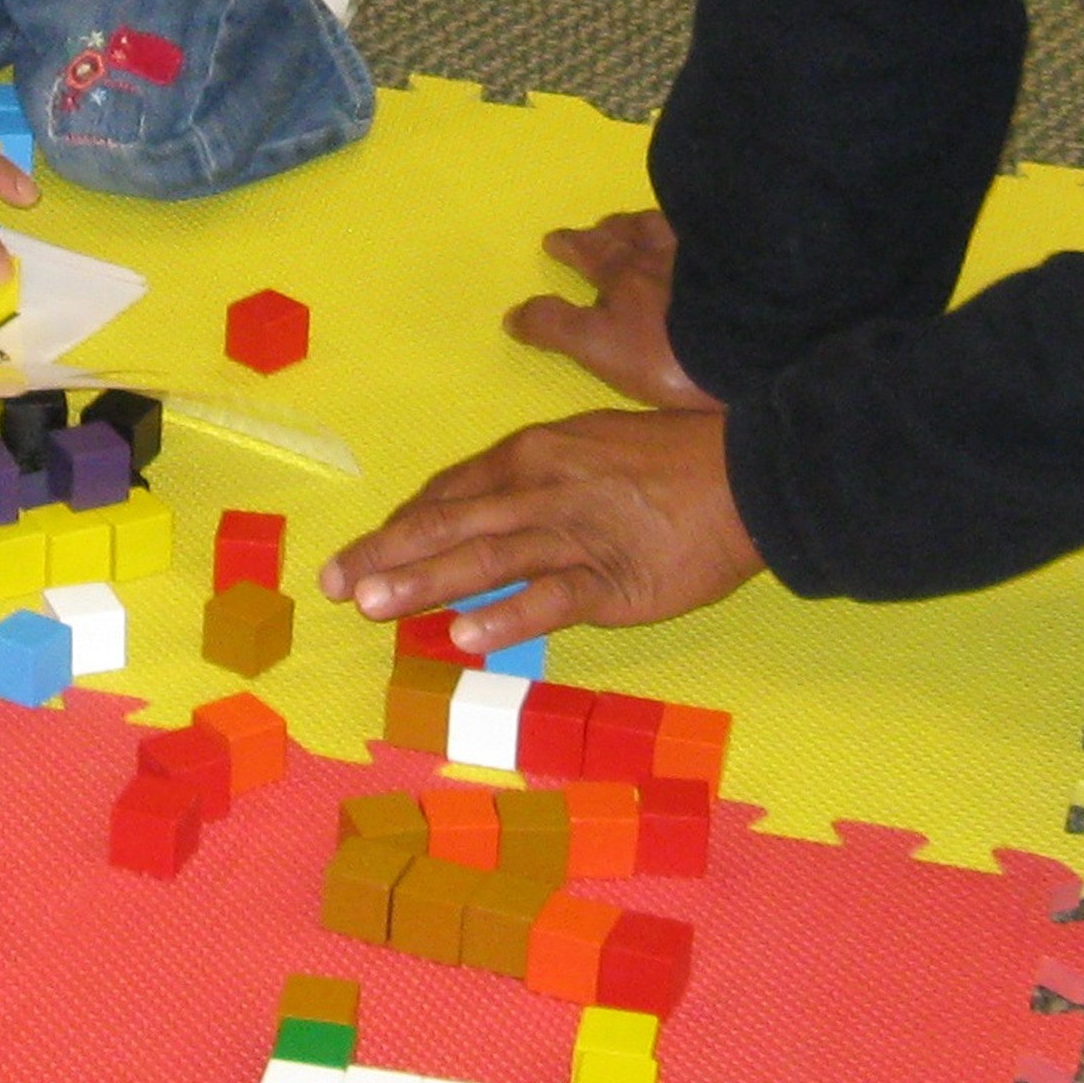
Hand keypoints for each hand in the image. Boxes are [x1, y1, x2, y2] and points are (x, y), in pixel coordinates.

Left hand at [318, 409, 764, 653]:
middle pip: (448, 524)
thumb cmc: (668, 458)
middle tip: (335, 585)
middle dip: (386, 555)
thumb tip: (476, 507)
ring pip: (485, 559)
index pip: (449, 493)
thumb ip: (530, 477)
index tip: (360, 553)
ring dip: (424, 583)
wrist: (748, 473)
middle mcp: (540, 489)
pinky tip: (466, 637)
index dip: (400, 524)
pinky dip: (507, 617)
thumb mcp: (587, 445)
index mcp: (531, 454)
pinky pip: (551, 599)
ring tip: (374, 606)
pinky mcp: (612, 579)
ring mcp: (574, 535)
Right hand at [511, 210, 722, 411]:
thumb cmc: (671, 349)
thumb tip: (512, 314)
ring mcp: (705, 253)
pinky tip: (704, 234)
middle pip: (629, 233)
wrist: (753, 337)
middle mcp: (660, 252)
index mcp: (624, 274)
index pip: (590, 253)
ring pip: (669, 228)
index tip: (554, 239)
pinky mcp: (743, 260)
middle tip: (599, 225)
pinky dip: (698, 228)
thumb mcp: (601, 346)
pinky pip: (714, 233)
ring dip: (649, 223)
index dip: (570, 246)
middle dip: (607, 229)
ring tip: (643, 223)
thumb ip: (558, 328)